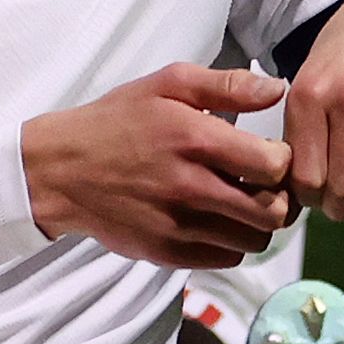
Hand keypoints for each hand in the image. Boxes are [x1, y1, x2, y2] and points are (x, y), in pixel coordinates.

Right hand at [22, 62, 299, 265]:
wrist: (60, 171)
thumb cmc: (118, 121)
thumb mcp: (167, 84)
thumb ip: (227, 86)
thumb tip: (279, 88)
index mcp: (195, 138)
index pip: (275, 166)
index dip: (283, 160)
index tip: (270, 154)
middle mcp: (190, 187)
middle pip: (273, 212)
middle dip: (280, 198)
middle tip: (266, 186)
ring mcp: (178, 226)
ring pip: (254, 241)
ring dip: (257, 223)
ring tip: (241, 202)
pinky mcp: (166, 253)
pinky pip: (225, 258)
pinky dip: (231, 242)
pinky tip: (216, 219)